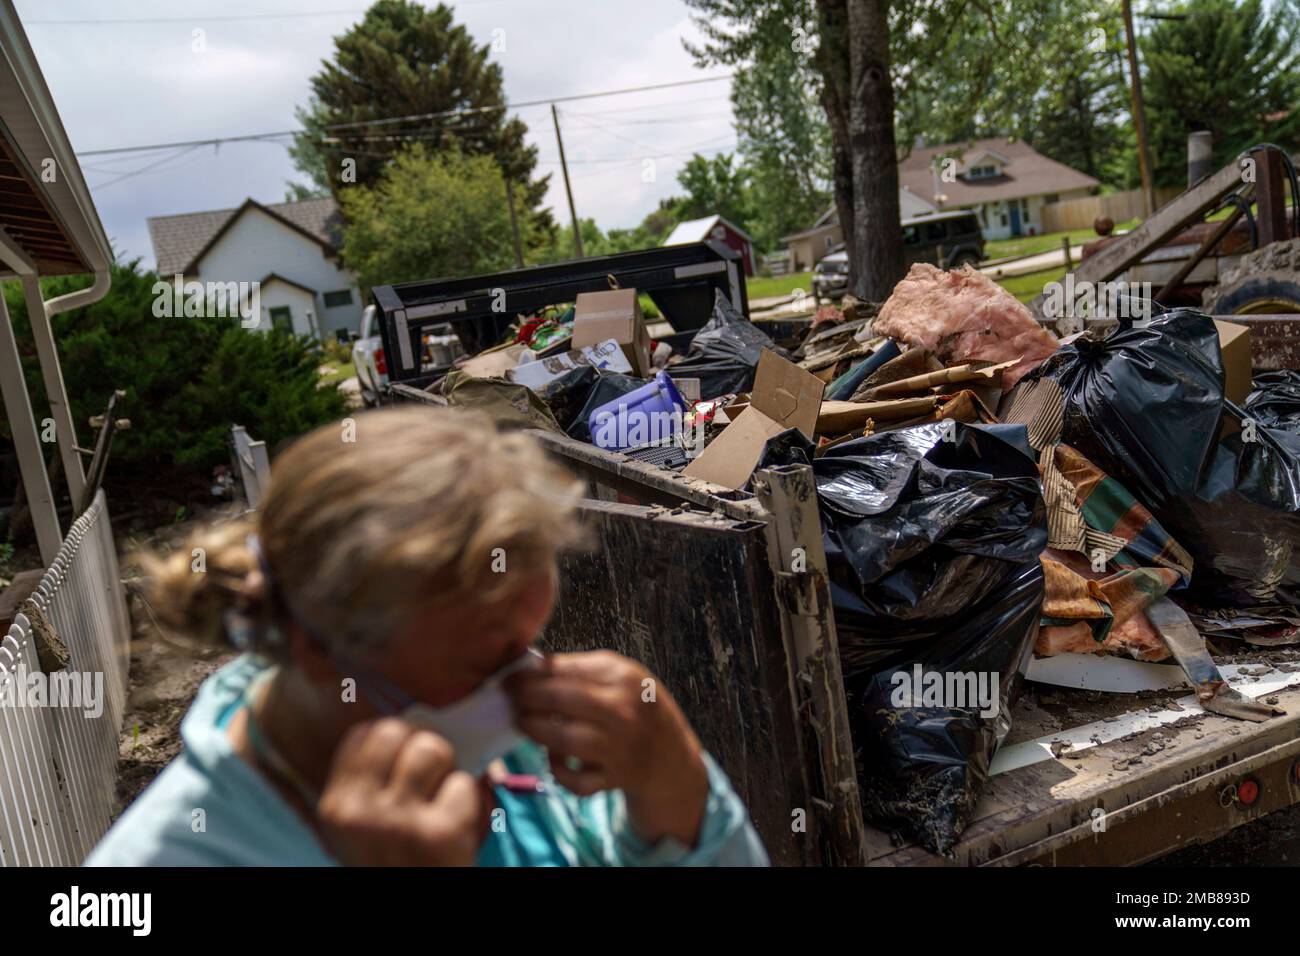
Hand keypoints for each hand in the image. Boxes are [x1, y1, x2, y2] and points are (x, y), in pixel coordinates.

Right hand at [317, 718, 487, 865]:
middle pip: (395, 731)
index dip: (392, 740)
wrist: (412, 916)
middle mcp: (358, 812)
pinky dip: (471, 802)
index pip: (362, 734)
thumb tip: (412, 721)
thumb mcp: (366, 827)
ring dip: (447, 771)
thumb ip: (373, 782)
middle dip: (420, 747)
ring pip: (432, 749)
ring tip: (443, 802)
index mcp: (336, 806)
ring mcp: (398, 822)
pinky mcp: (439, 834)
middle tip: (429, 780)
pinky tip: (458, 827)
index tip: (403, 761)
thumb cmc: (397, 862)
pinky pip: (464, 783)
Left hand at [506, 651, 708, 847]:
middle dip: (527, 698)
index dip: (532, 675)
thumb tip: (532, 666)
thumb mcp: (622, 677)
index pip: (568, 672)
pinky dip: (558, 771)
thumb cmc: (638, 707)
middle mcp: (624, 712)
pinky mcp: (615, 778)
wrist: (671, 755)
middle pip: (562, 701)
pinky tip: (553, 757)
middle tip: (510, 698)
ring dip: (535, 731)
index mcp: (624, 678)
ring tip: (522, 722)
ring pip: (564, 740)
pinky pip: (576, 780)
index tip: (511, 677)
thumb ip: (582, 669)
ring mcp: (620, 747)